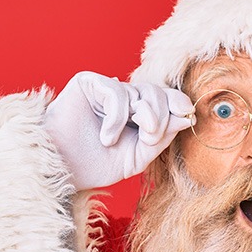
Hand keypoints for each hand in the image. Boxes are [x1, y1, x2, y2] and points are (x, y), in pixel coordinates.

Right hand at [43, 71, 193, 189]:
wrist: (63, 168)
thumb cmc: (96, 164)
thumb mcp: (138, 156)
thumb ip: (162, 137)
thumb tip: (187, 116)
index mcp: (139, 114)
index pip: (166, 99)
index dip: (179, 103)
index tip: (187, 114)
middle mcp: (125, 98)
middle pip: (158, 93)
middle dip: (160, 116)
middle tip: (149, 138)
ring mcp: (108, 89)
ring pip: (141, 91)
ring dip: (141, 117)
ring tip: (120, 141)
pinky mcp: (90, 82)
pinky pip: (117, 93)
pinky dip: (116, 118)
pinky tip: (106, 136)